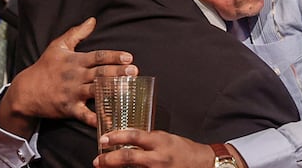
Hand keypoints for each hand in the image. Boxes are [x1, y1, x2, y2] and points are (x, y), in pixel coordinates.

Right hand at [0, 17, 137, 137]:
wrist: (26, 91)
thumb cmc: (44, 66)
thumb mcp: (58, 46)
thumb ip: (77, 33)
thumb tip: (93, 20)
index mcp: (75, 61)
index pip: (97, 56)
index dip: (113, 56)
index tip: (129, 57)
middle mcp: (75, 76)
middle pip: (100, 73)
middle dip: (117, 72)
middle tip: (134, 71)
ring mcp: (72, 93)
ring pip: (96, 91)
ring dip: (112, 91)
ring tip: (128, 90)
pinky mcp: (69, 108)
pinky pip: (84, 114)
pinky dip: (96, 118)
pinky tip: (110, 120)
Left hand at [93, 129, 215, 167]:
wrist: (204, 164)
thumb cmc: (186, 150)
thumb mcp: (167, 138)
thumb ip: (150, 139)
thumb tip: (130, 139)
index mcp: (160, 141)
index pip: (134, 136)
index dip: (116, 137)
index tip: (104, 138)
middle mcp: (158, 157)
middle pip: (128, 158)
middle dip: (109, 160)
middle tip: (97, 160)